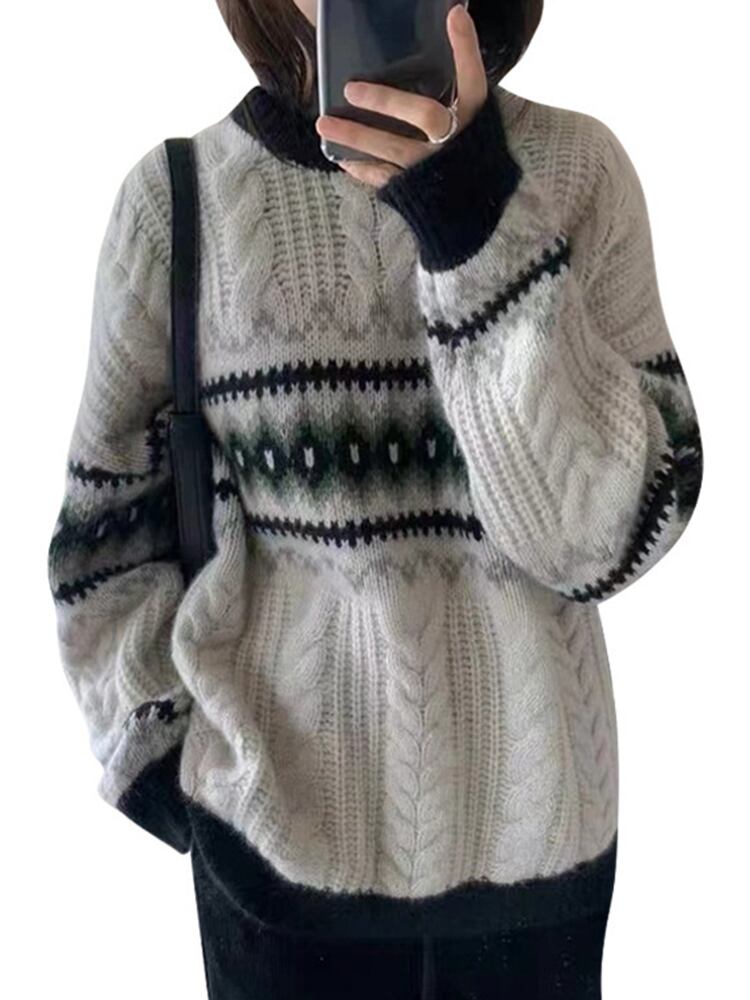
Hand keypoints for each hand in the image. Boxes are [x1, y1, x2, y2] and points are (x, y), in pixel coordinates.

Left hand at [315, 4, 488, 187]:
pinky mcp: (416, 192)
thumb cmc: (467, 155)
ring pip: (394, 149)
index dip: (465, 49)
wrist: (475, 209)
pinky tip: (341, 158)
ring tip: (324, 124)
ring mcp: (433, 169)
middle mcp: (456, 142)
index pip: (474, 80)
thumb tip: (448, 24)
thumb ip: (457, 83)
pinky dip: (362, 169)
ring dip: (357, 137)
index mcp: (474, 119)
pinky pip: (385, 179)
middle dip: (388, 101)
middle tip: (351, 88)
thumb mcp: (470, 119)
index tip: (454, 15)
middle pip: (425, 116)